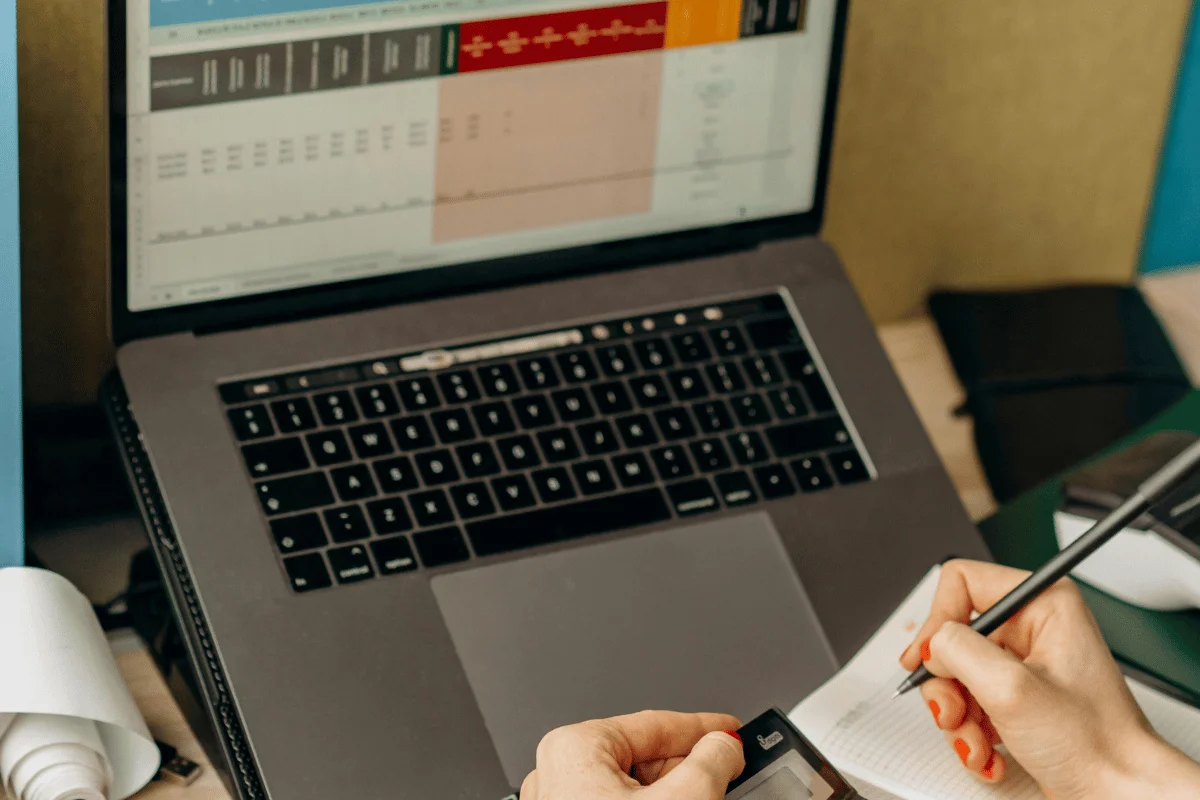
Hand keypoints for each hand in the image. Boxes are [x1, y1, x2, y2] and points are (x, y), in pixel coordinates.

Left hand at [520, 710, 744, 799]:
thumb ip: (711, 764)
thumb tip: (724, 747)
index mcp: (575, 748)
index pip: (654, 725)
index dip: (703, 728)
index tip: (732, 732)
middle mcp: (558, 775)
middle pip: (643, 759)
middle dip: (690, 769)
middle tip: (730, 773)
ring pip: (633, 791)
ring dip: (675, 796)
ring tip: (710, 799)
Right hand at [900, 559, 1199, 798]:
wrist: (1121, 794)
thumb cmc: (1096, 744)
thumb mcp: (1012, 688)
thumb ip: (958, 650)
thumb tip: (930, 644)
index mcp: (1044, 603)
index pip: (961, 582)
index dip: (938, 621)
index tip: (929, 660)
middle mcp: (1034, 627)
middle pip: (952, 635)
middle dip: (947, 683)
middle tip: (953, 712)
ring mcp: (1024, 664)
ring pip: (956, 673)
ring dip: (958, 716)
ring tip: (976, 742)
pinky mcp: (1017, 697)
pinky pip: (969, 702)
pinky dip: (971, 732)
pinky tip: (988, 751)